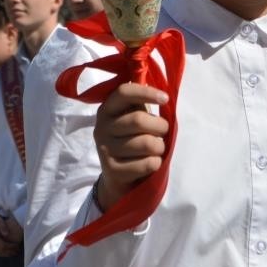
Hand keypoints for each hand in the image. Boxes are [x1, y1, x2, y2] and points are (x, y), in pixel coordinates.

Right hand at [0, 210, 19, 256]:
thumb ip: (3, 227)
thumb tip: (6, 234)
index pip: (3, 245)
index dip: (11, 247)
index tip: (17, 246)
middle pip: (0, 250)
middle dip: (9, 251)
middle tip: (17, 251)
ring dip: (6, 254)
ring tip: (13, 253)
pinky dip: (1, 253)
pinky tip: (7, 252)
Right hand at [93, 82, 169, 210]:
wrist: (117, 174)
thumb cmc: (131, 138)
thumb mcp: (132, 116)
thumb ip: (142, 103)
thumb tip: (162, 93)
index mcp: (107, 109)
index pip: (124, 92)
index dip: (147, 93)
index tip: (165, 98)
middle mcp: (101, 127)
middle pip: (139, 120)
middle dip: (160, 126)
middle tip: (163, 132)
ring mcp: (104, 149)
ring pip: (146, 144)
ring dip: (160, 147)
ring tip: (156, 149)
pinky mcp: (112, 170)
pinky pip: (147, 164)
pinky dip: (156, 163)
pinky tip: (151, 162)